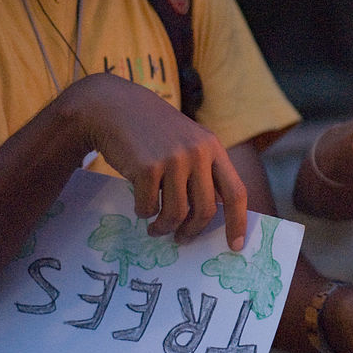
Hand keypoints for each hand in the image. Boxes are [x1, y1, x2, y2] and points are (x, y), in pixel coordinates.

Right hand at [64, 73, 246, 249]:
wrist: (114, 108)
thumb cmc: (153, 132)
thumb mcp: (189, 141)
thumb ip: (203, 170)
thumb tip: (213, 214)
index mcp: (213, 148)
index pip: (236, 192)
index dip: (238, 222)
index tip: (236, 245)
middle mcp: (198, 153)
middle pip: (205, 210)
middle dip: (193, 231)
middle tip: (181, 239)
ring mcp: (173, 159)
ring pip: (177, 213)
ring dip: (164, 228)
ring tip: (156, 228)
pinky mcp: (147, 167)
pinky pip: (149, 207)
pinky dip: (143, 213)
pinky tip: (140, 206)